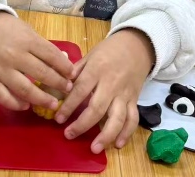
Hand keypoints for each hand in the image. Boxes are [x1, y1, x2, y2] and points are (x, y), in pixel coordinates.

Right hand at [0, 12, 73, 111]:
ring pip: (24, 89)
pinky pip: (4, 97)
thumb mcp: (29, 32)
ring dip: (41, 99)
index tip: (73, 76)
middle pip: (41, 73)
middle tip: (67, 90)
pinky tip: (26, 106)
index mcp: (26, 41)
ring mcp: (0, 70)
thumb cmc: (9, 30)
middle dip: (57, 84)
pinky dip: (16, 104)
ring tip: (53, 104)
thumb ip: (45, 48)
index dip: (65, 67)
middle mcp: (14, 56)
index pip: (51, 55)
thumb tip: (64, 63)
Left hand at [55, 29, 153, 153]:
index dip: (68, 106)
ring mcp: (124, 93)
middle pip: (97, 108)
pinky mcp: (134, 100)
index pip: (80, 90)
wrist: (136, 46)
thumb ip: (75, 71)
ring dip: (106, 135)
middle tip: (68, 135)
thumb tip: (59, 86)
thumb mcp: (90, 55)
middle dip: (82, 124)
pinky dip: (127, 133)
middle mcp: (111, 83)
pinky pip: (132, 118)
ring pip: (117, 118)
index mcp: (97, 70)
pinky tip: (117, 144)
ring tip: (94, 148)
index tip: (58, 119)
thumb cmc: (108, 51)